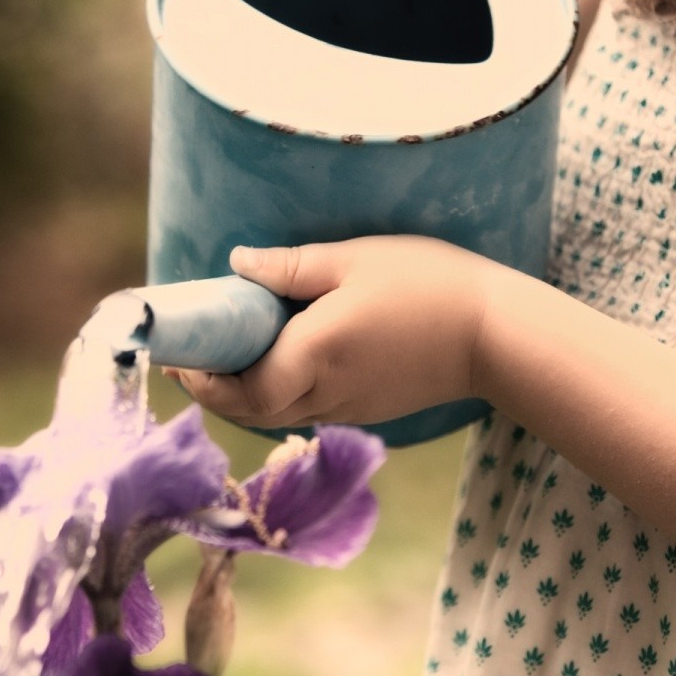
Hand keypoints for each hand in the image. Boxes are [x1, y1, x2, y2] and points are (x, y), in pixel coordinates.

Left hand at [162, 236, 496, 429]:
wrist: (496, 334)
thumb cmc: (429, 285)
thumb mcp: (356, 259)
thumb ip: (290, 267)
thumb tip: (236, 263)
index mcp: (316, 354)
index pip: (242, 389)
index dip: (204, 380)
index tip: (179, 356)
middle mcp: (327, 392)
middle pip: (252, 412)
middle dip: (213, 392)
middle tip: (189, 360)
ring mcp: (350, 407)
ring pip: (278, 415)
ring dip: (243, 395)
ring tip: (225, 359)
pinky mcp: (369, 409)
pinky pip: (308, 409)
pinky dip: (278, 394)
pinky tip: (278, 361)